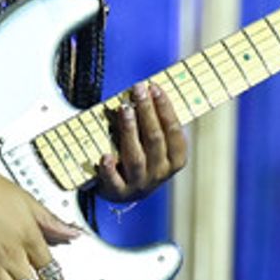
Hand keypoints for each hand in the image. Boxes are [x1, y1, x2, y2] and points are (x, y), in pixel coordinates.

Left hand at [95, 80, 187, 203]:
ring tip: (124, 109)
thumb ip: (153, 123)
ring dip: (130, 131)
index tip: (154, 87)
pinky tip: (105, 156)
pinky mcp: (119, 192)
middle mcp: (160, 173)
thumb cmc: (139, 158)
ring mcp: (140, 184)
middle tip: (138, 89)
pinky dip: (109, 169)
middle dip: (147, 111)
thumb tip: (146, 89)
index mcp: (175, 159)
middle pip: (155, 139)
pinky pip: (114, 181)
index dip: (165, 108)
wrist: (122, 191)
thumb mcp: (152, 144)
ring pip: (136, 157)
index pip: (173, 131)